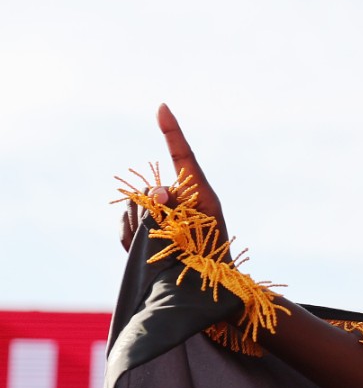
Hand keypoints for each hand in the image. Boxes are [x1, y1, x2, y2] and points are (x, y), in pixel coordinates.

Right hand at [119, 104, 228, 250]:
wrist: (207, 281)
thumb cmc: (212, 253)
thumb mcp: (201, 227)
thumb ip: (179, 207)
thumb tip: (157, 191)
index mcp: (197, 191)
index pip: (182, 155)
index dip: (172, 131)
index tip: (162, 107)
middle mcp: (176, 197)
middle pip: (148, 188)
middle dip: (150, 208)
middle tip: (170, 232)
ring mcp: (158, 211)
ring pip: (133, 206)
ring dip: (141, 226)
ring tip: (162, 248)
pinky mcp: (143, 228)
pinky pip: (125, 225)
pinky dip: (131, 237)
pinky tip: (145, 251)